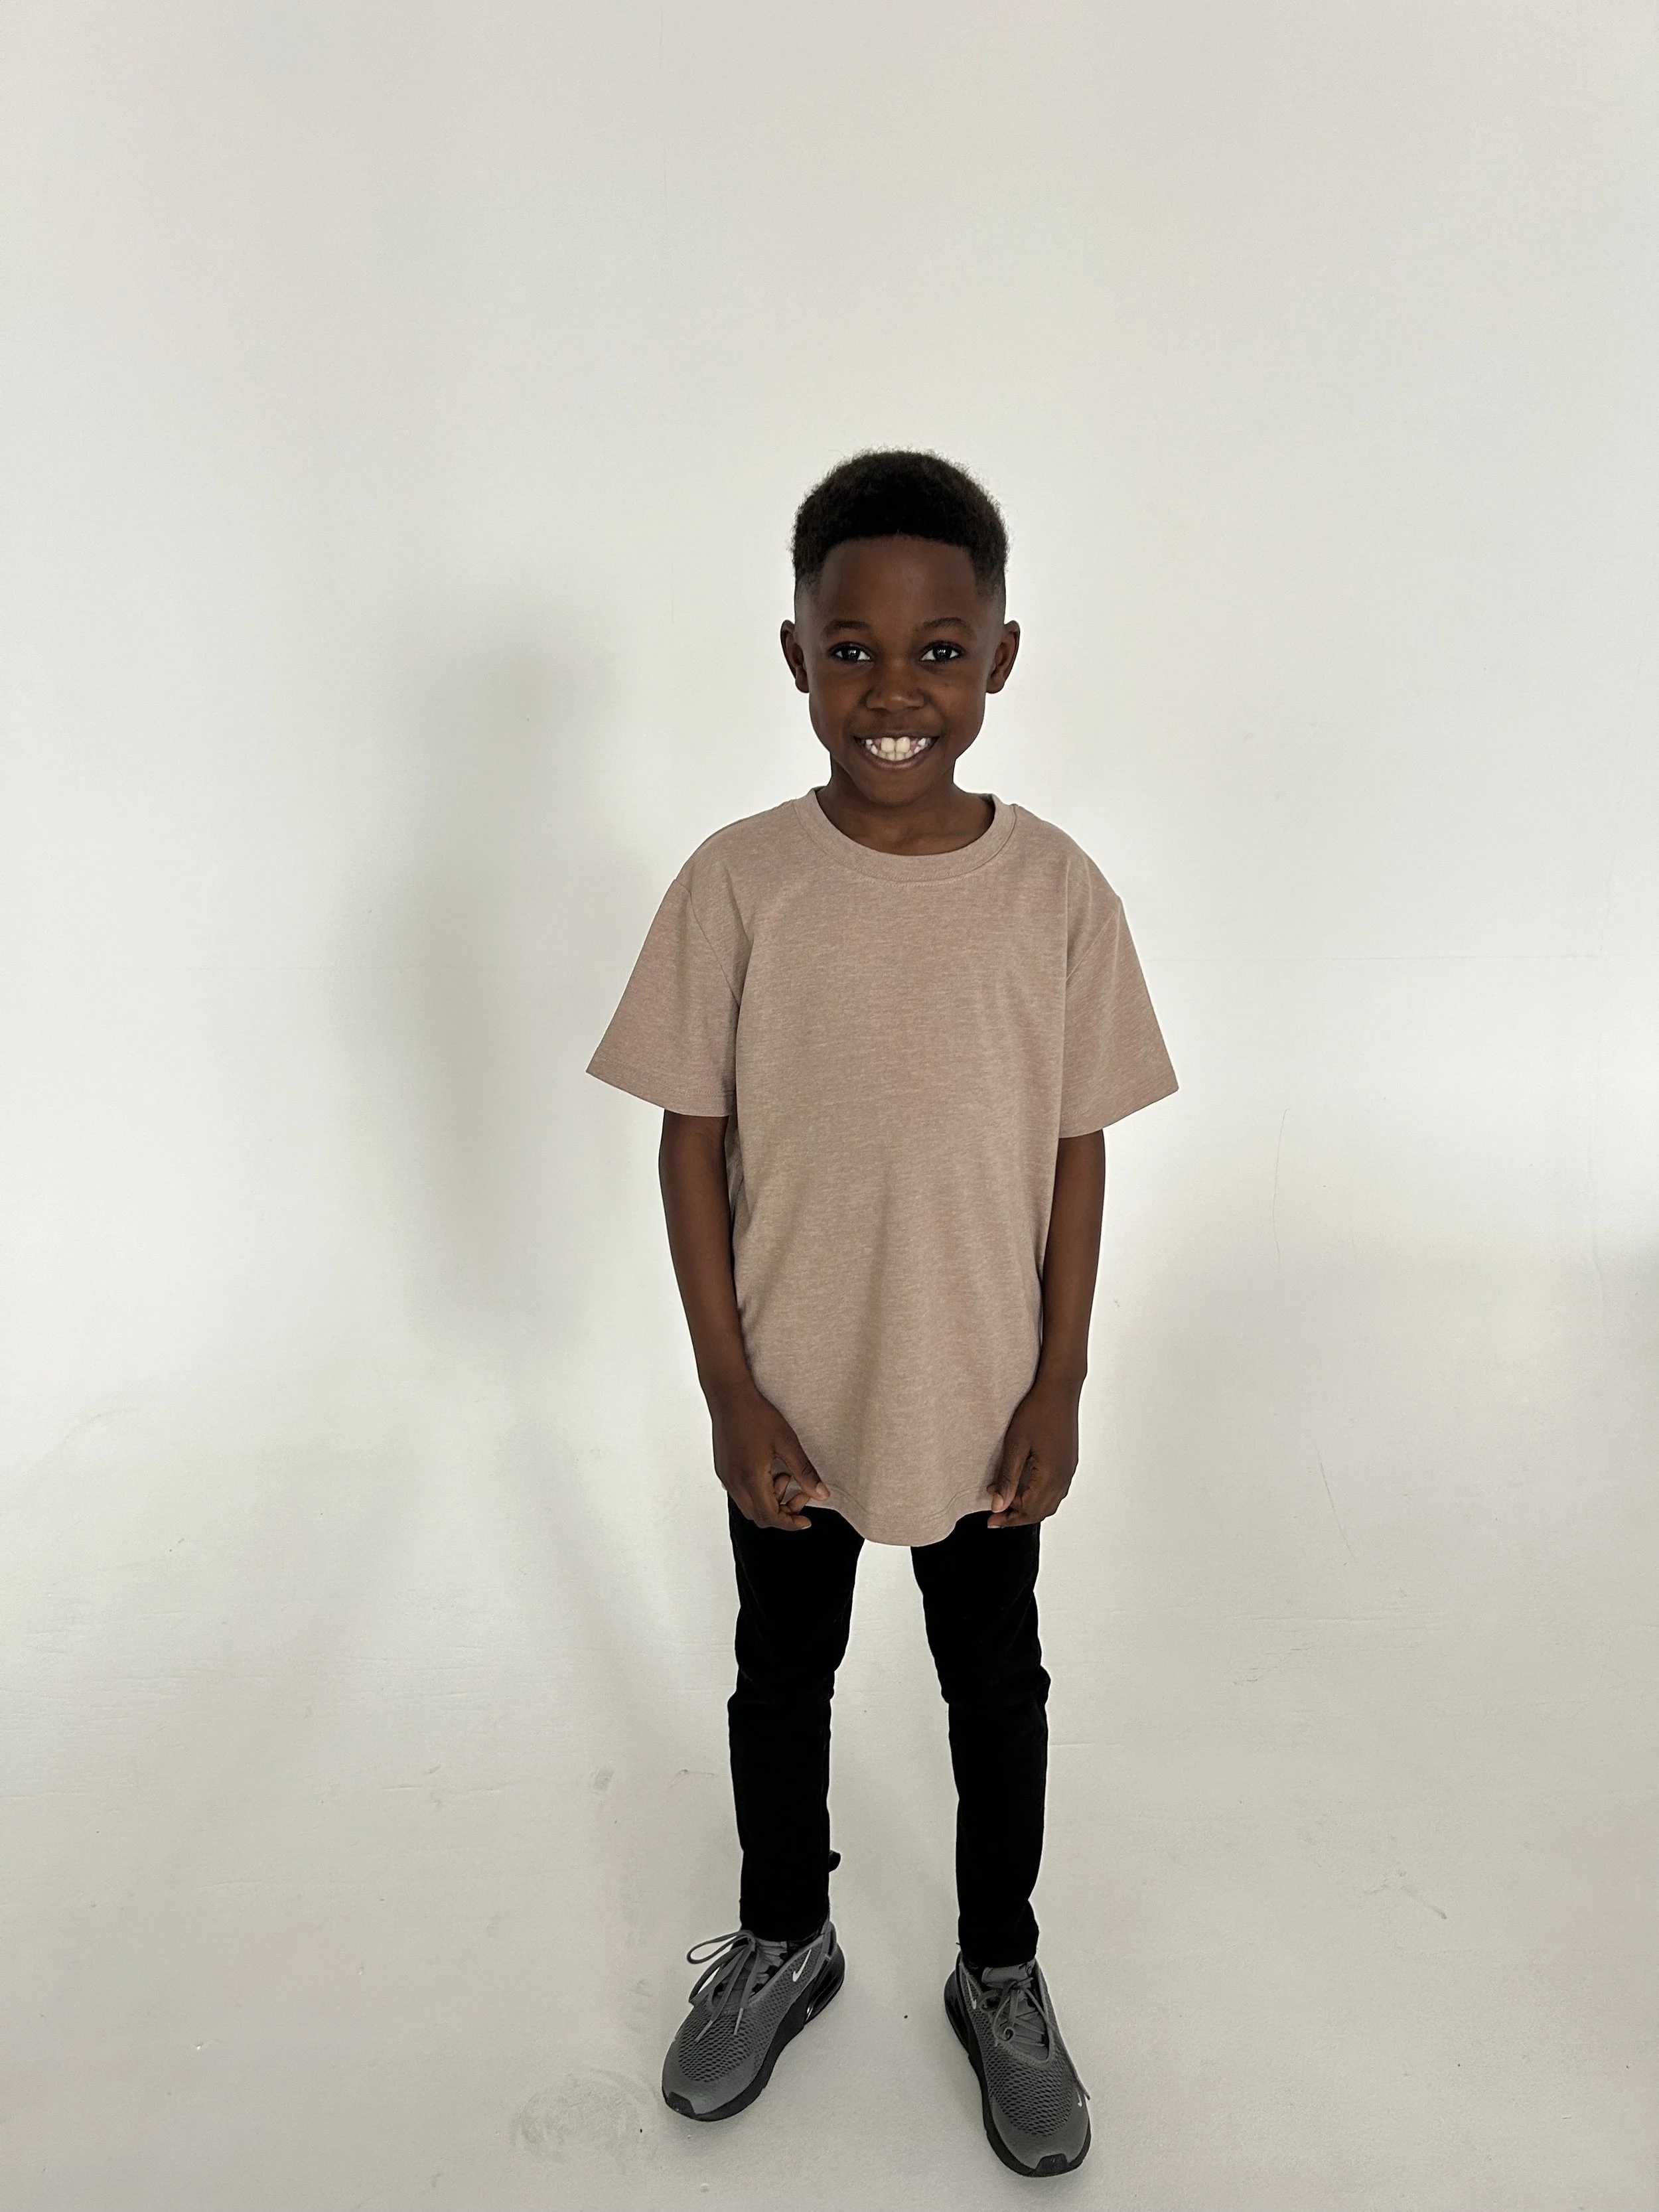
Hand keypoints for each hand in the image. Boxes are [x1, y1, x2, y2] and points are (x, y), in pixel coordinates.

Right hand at [707, 1378, 829, 1530]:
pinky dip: (758, 1492)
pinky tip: (769, 1470)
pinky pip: (741, 1494)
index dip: (790, 1523)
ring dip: (770, 1500)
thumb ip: (804, 1472)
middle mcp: (735, 1483)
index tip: (806, 1520)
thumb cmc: (757, 1415)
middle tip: (799, 1493)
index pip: (770, 1516)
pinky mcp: (723, 1470)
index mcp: (751, 1479)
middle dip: (782, 1512)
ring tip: (783, 1474)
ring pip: (749, 1507)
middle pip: (759, 1517)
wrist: (729, 1396)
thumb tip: (821, 1495)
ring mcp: (726, 1478)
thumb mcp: (787, 1443)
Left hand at [987, 1376, 1081, 1528]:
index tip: (990, 1515)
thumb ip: (1007, 1478)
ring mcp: (1069, 1470)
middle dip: (1017, 1517)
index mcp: (1051, 1475)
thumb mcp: (1015, 1445)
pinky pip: (1057, 1491)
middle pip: (1041, 1511)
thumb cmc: (1037, 1411)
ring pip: (1050, 1504)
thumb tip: (998, 1506)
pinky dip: (1040, 1498)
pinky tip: (1026, 1491)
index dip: (1008, 1515)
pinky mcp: (1069, 1462)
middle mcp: (1064, 1477)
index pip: (1029, 1509)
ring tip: (1008, 1506)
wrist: (1060, 1390)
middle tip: (996, 1517)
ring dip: (1029, 1509)